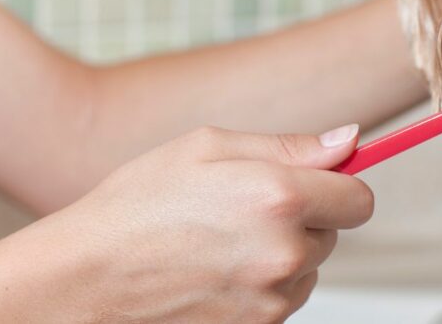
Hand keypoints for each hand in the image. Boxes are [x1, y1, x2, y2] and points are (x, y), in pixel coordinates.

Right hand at [0, 124, 371, 322]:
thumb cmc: (136, 205)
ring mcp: (269, 300)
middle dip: (305, 218)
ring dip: (284, 254)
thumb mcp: (209, 147)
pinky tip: (217, 271)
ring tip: (223, 240)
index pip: (359, 199)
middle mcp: (283, 254)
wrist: (81, 280)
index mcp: (279, 198)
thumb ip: (291, 146)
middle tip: (246, 207)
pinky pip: (282, 300)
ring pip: (308, 269)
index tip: (322, 182)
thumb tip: (350, 140)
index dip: (341, 186)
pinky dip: (263, 286)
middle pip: (334, 234)